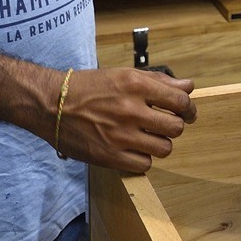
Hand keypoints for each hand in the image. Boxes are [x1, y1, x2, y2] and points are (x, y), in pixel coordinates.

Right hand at [54, 68, 196, 173]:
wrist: (51, 104)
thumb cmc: (88, 87)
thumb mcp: (124, 75)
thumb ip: (159, 81)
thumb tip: (189, 87)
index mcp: (135, 85)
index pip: (180, 102)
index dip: (189, 109)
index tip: (187, 112)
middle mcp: (130, 110)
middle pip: (176, 128)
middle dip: (174, 126)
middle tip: (165, 125)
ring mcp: (120, 135)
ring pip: (164, 148)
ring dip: (159, 143)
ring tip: (147, 137)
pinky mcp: (110, 156)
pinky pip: (144, 165)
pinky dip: (142, 158)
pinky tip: (133, 148)